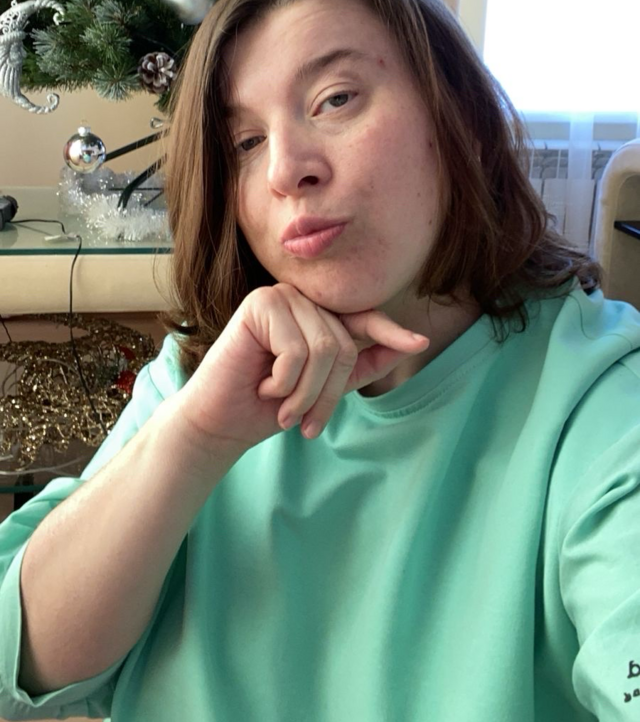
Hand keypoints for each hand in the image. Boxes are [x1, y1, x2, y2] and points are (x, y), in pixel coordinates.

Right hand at [174, 283, 429, 455]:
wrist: (219, 424)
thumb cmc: (266, 407)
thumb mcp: (324, 389)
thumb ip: (362, 366)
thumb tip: (413, 343)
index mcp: (316, 316)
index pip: (362, 320)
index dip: (390, 333)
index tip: (420, 343)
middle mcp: (300, 300)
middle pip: (344, 344)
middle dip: (326, 393)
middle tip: (303, 423)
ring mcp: (280, 297)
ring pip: (324, 348)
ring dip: (305, 393)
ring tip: (282, 407)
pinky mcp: (259, 304)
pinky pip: (297, 350)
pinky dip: (283, 382)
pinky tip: (262, 385)